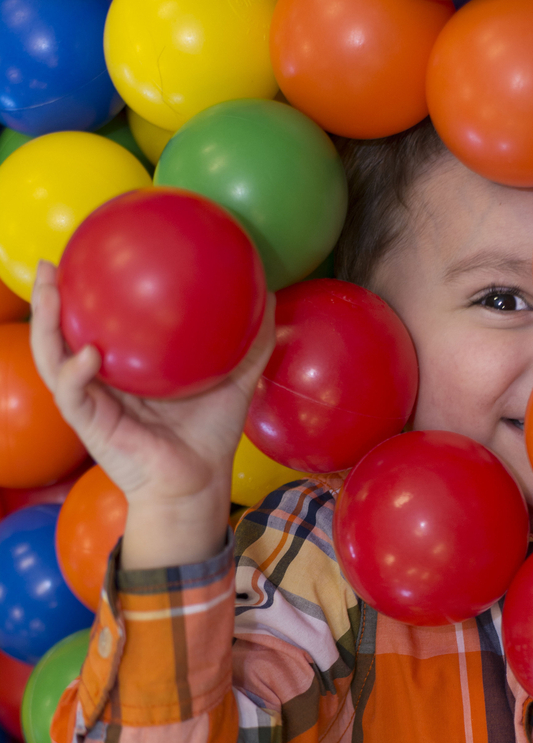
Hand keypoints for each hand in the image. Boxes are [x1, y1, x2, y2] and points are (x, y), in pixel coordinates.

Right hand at [31, 260, 276, 568]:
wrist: (199, 481)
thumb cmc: (209, 434)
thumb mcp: (234, 381)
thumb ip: (249, 344)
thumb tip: (269, 296)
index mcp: (125, 366)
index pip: (95, 321)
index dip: (84, 290)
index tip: (83, 252)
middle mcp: (100, 379)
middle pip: (62, 333)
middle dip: (47, 298)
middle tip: (48, 264)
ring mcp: (91, 401)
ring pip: (52, 357)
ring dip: (44, 323)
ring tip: (49, 290)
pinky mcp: (92, 425)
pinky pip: (73, 394)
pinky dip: (75, 373)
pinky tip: (88, 354)